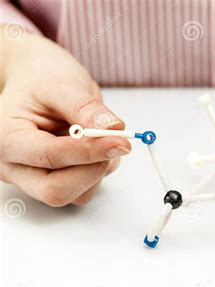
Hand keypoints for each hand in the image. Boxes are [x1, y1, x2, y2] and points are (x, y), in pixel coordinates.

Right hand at [0, 27, 131, 206]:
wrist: (37, 82)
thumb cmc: (42, 80)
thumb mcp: (63, 84)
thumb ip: (86, 108)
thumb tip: (114, 129)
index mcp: (6, 138)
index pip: (49, 156)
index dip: (88, 151)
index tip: (119, 141)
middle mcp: (15, 167)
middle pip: (56, 192)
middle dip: (93, 169)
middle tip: (115, 142)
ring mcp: (34, 179)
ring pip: (77, 194)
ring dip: (100, 168)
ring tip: (98, 134)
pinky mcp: (57, 183)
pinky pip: (86, 189)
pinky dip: (100, 169)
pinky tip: (94, 145)